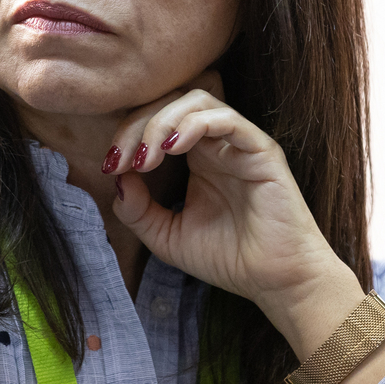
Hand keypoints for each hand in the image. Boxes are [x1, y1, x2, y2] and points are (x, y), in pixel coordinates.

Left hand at [105, 76, 366, 358]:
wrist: (274, 282)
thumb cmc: (228, 259)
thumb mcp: (166, 237)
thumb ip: (137, 210)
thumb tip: (117, 177)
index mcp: (196, 157)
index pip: (156, 122)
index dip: (128, 134)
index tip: (110, 166)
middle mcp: (216, 144)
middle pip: (170, 103)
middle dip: (137, 125)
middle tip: (121, 159)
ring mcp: (239, 143)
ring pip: (196, 101)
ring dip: (161, 122)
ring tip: (146, 157)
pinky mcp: (261, 150)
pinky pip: (227, 119)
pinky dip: (194, 126)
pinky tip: (173, 149)